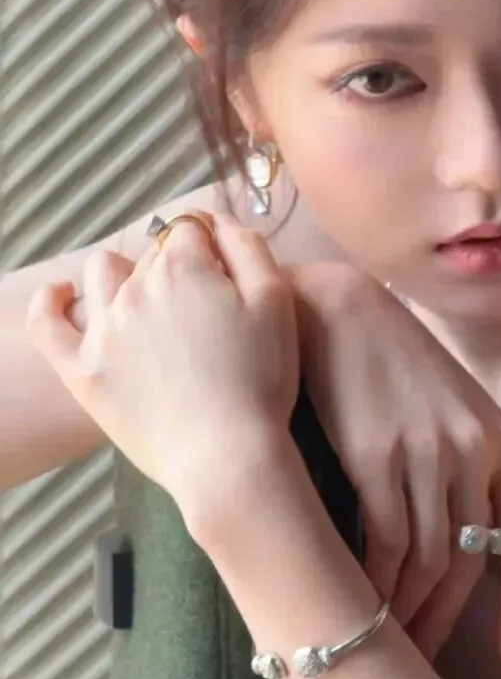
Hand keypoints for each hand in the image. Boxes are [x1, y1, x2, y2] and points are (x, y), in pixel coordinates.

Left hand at [26, 215, 298, 513]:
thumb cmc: (261, 381)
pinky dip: (49, 302)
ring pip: (104, 275)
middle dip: (179, 268)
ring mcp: (103, 328)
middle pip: (153, 254)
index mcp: (184, 267)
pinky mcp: (83, 369)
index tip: (228, 277)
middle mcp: (136, 288)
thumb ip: (247, 247)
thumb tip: (216, 221)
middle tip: (208, 312)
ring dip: (126, 274)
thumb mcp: (276, 302)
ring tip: (150, 304)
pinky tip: (59, 295)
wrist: (226, 456)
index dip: (212, 248)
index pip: (190, 229)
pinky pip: (46, 323)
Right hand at [289, 263, 500, 665]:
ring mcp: (426, 453)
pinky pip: (382, 543)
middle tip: (425, 658)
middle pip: (470, 561)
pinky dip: (373, 584)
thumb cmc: (393, 364)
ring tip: (386, 640)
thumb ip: (469, 469)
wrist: (336, 311)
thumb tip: (467, 545)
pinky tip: (360, 605)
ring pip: (425, 560)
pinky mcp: (375, 455)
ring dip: (406, 610)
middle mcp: (474, 451)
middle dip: (449, 618)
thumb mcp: (453, 409)